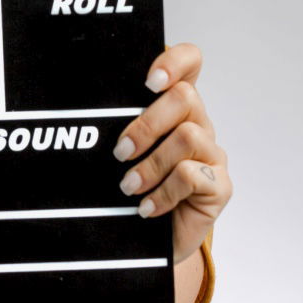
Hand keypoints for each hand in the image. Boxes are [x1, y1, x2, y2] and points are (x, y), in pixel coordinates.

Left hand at [112, 43, 232, 264]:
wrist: (147, 240)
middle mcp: (198, 124)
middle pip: (185, 97)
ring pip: (188, 136)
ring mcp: (211, 154)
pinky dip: (163, 192)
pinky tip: (147, 207)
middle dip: (146, 124)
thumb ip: (115, 125)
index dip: (175, 61)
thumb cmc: (132, 188)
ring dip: (151, 164)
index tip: (149, 81)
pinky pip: (192, 175)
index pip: (191, 63)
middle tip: (120, 152)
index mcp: (174, 107)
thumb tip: (83, 112)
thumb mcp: (120, 150)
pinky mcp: (220, 186)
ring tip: (128, 186)